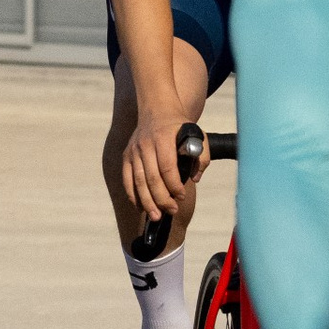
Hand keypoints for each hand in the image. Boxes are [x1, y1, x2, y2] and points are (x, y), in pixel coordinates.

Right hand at [120, 109, 200, 233]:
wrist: (157, 112)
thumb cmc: (180, 127)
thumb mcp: (198, 135)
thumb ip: (202, 157)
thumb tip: (195, 178)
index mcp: (163, 138)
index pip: (167, 167)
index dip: (174, 185)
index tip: (181, 196)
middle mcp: (145, 144)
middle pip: (151, 178)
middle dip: (162, 198)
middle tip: (172, 210)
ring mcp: (133, 151)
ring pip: (138, 181)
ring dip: (147, 202)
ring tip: (156, 216)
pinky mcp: (126, 157)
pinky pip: (127, 180)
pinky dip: (133, 195)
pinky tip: (141, 207)